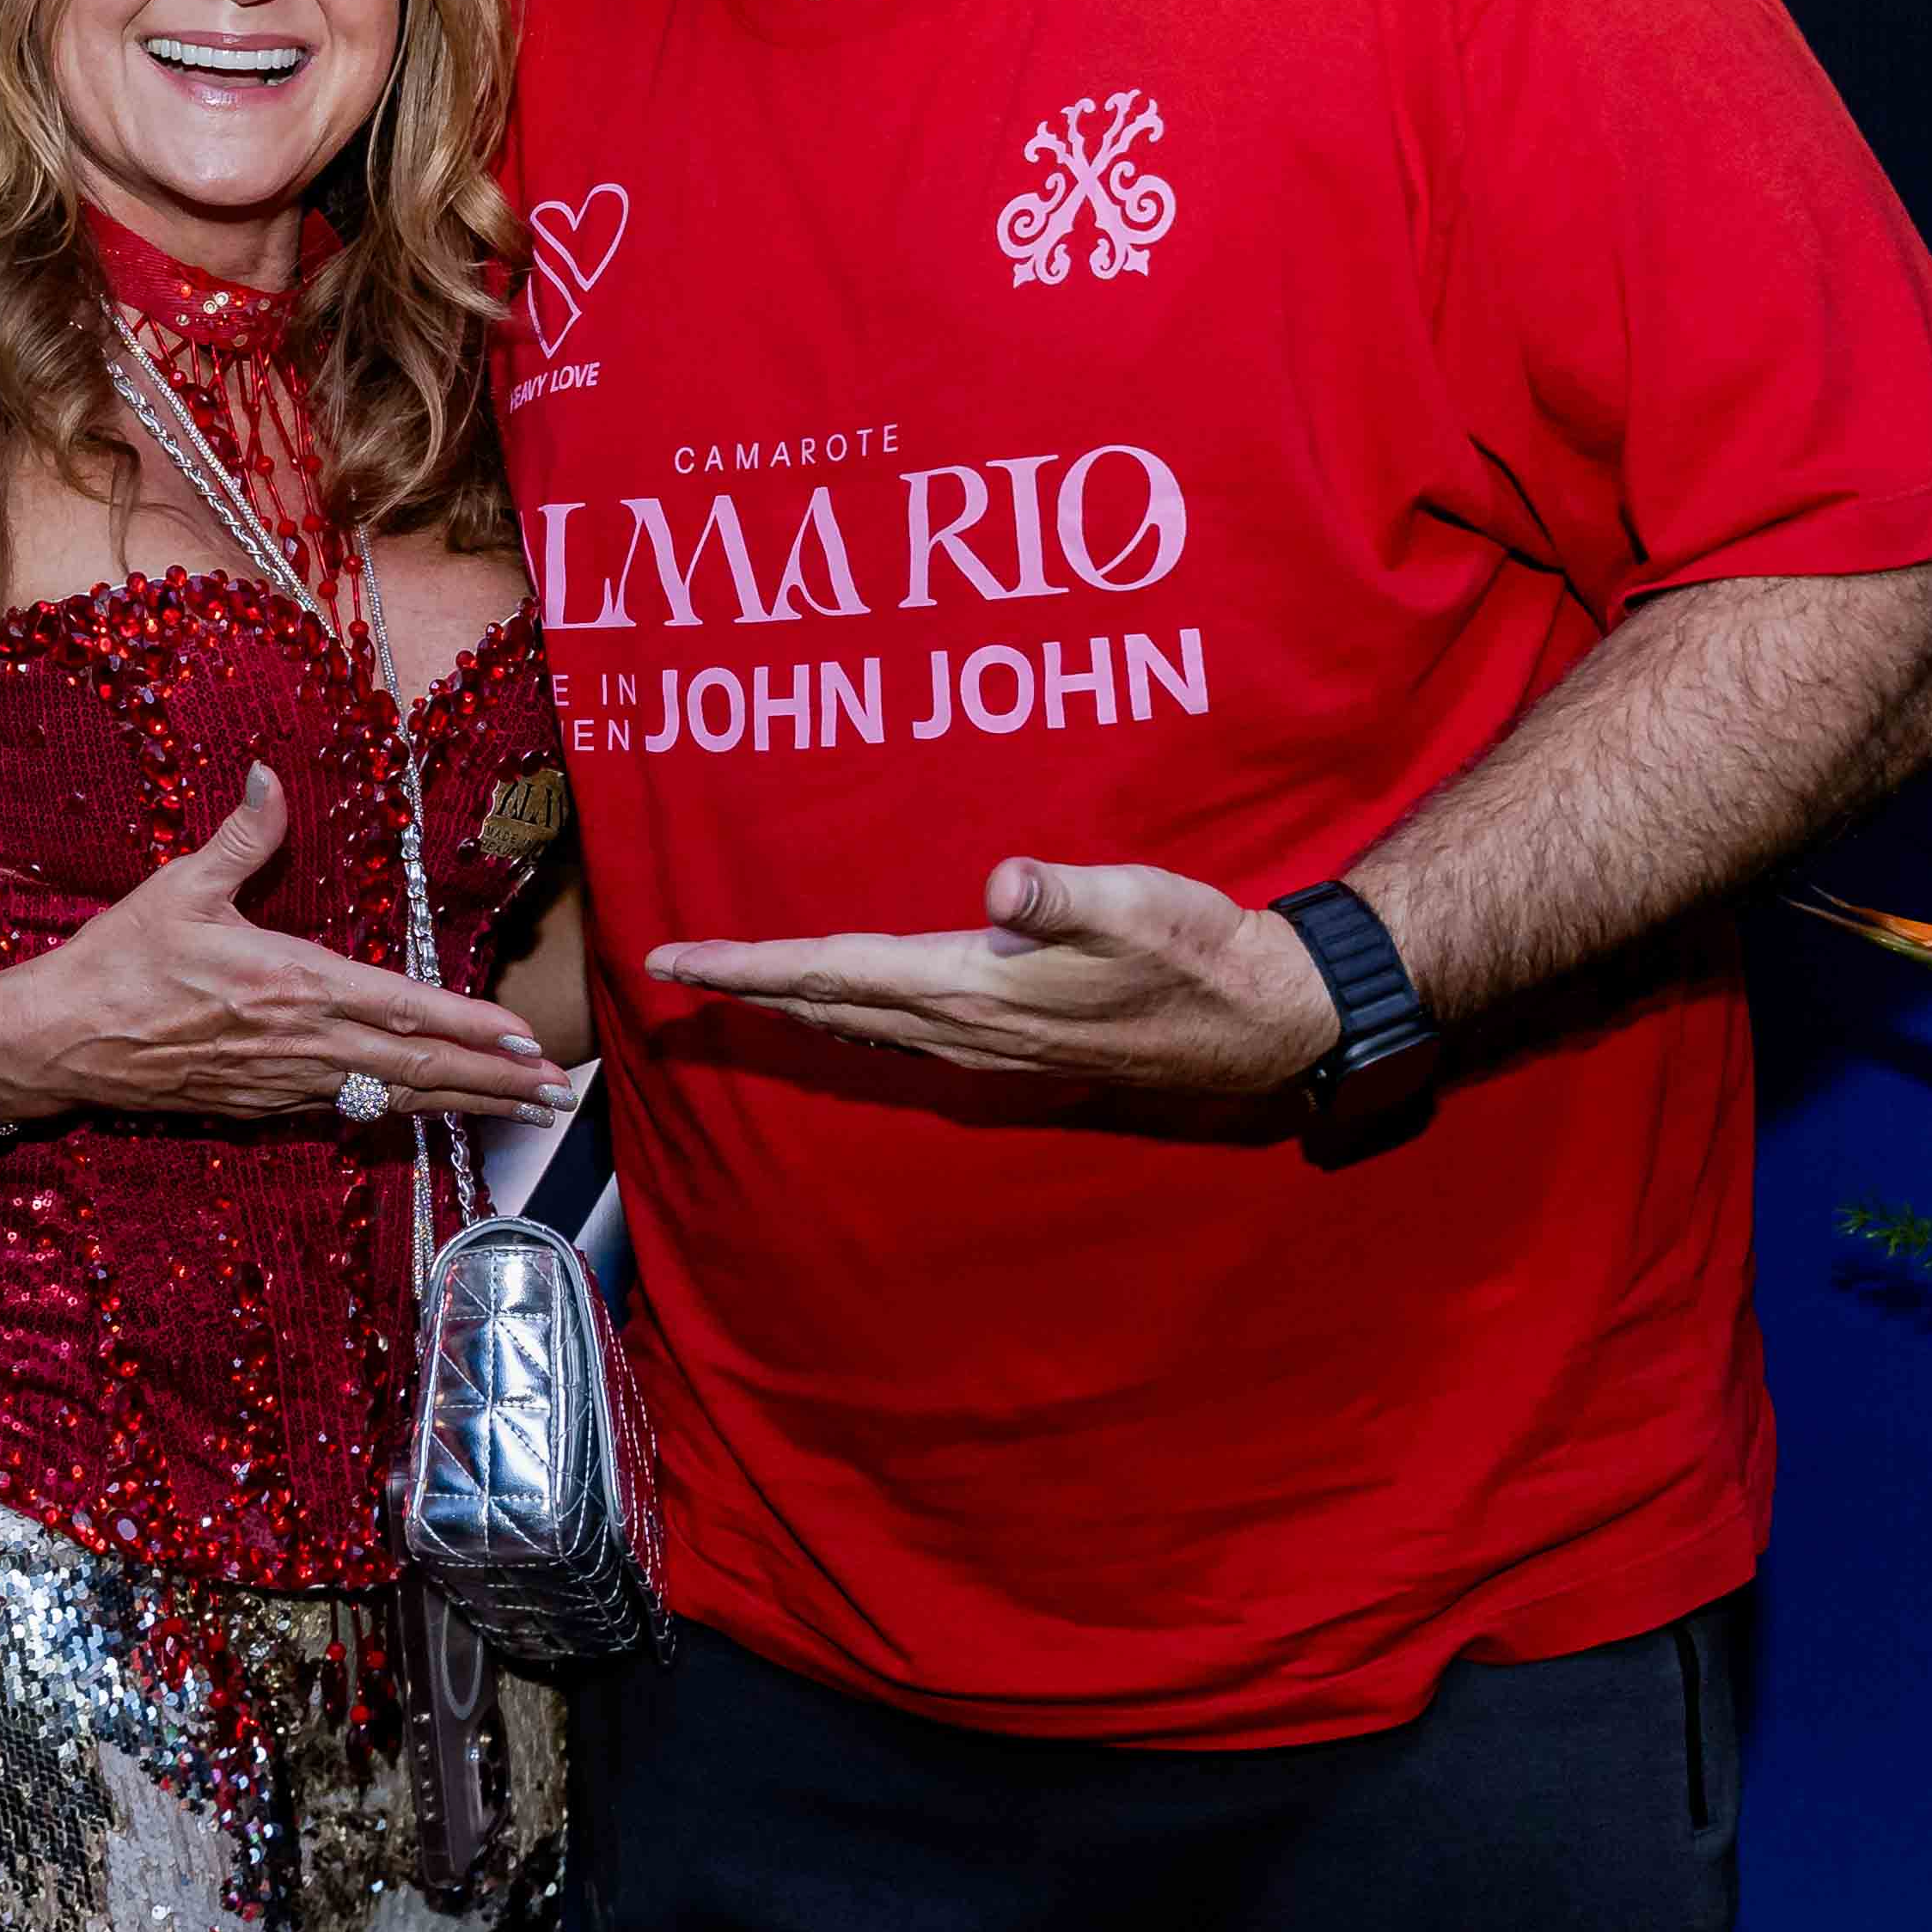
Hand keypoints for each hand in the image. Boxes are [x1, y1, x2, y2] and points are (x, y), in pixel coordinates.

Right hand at [0, 764, 573, 1126]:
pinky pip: (348, 1111)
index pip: (403, 1008)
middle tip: (557, 1092)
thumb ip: (242, 836)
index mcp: (292, 984)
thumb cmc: (118, 961)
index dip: (471, 1027)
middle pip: (418, 1067)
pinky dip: (401, 1112)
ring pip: (393, 1098)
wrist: (59, 1043)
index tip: (526, 1037)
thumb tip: (268, 775)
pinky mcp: (262, 1106)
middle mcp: (300, 1042)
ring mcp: (284, 1083)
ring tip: (523, 1110)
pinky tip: (434, 1112)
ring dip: (464, 1104)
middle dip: (494, 1080)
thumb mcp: (180, 887)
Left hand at [646, 856, 1341, 1093]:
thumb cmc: (1197, 951)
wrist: (1261, 1020)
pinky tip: (837, 1012)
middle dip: (746, 986)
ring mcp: (986, 1045)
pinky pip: (898, 1033)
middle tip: (670, 972)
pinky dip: (847, 1017)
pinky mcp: (1011, 1042)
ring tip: (733, 986)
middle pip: (827, 1004)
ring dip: (791, 1003)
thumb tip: (1003, 887)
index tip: (675, 962)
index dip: (750, 966)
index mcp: (972, 989)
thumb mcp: (1136, 904)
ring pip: (858, 1024)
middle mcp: (963, 1029)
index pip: (833, 973)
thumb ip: (1065, 897)